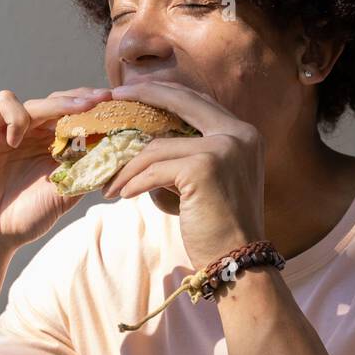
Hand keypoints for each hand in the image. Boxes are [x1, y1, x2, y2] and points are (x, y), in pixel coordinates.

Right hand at [0, 85, 111, 249]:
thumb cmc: (26, 217)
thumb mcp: (66, 193)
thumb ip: (87, 171)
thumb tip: (118, 154)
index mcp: (52, 146)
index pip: (75, 117)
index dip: (95, 111)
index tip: (117, 109)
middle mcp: (32, 134)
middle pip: (59, 102)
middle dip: (83, 99)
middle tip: (104, 99)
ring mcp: (9, 130)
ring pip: (37, 102)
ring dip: (59, 103)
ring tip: (78, 111)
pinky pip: (3, 104)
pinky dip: (15, 116)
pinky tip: (19, 139)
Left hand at [99, 80, 264, 267]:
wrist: (238, 262)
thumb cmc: (220, 229)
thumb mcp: (211, 182)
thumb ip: (191, 156)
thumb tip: (150, 142)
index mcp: (243, 134)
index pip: (197, 100)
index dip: (164, 93)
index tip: (134, 92)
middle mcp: (238, 134)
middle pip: (180, 102)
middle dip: (142, 98)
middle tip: (112, 103)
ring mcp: (223, 149)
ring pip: (158, 147)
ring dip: (129, 167)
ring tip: (111, 184)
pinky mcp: (203, 168)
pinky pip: (154, 171)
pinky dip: (134, 183)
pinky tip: (122, 195)